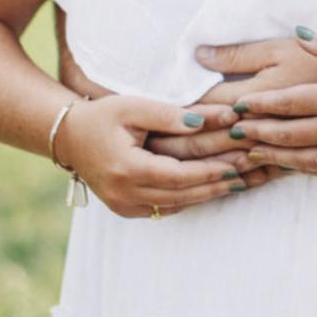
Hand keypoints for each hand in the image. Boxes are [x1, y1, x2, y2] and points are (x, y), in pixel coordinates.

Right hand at [59, 94, 279, 217]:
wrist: (68, 136)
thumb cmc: (102, 116)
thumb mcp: (133, 107)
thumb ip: (169, 115)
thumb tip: (203, 121)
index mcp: (127, 169)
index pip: (179, 176)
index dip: (210, 173)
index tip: (238, 166)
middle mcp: (124, 194)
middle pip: (181, 195)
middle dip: (215, 186)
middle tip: (247, 177)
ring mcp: (123, 206)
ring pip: (174, 206)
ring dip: (206, 196)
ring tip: (237, 184)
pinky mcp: (125, 209)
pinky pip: (163, 209)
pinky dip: (188, 199)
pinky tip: (210, 190)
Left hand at [222, 31, 316, 178]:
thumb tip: (300, 34)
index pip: (285, 102)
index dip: (257, 104)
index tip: (235, 105)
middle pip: (283, 133)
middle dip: (253, 132)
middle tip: (228, 131)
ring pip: (296, 157)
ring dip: (267, 154)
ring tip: (246, 152)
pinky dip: (294, 169)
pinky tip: (285, 165)